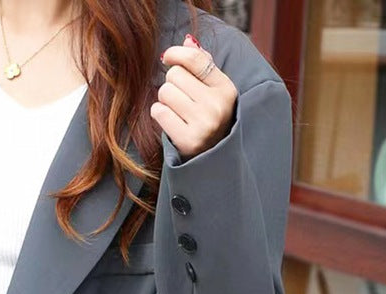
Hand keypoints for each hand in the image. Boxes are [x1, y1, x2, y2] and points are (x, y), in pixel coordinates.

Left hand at [153, 34, 237, 160]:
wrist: (214, 159)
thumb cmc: (210, 119)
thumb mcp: (214, 91)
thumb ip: (202, 65)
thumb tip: (187, 40)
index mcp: (226, 90)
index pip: (195, 58)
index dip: (176, 53)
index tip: (168, 58)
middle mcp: (217, 106)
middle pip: (175, 74)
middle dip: (173, 84)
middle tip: (182, 101)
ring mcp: (203, 124)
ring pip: (165, 92)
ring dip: (165, 100)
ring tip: (178, 113)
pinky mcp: (188, 140)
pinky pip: (159, 112)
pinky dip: (161, 115)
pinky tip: (172, 123)